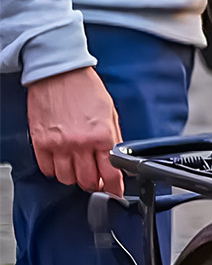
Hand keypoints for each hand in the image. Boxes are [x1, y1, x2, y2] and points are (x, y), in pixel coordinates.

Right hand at [26, 67, 123, 195]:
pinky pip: (47, 168)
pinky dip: (54, 170)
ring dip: (74, 178)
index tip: (115, 191)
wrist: (59, 73)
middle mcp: (80, 143)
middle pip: (88, 181)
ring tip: (77, 168)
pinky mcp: (40, 141)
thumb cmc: (85, 88)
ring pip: (66, 179)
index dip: (114, 188)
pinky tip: (60, 162)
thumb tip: (117, 160)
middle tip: (96, 179)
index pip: (111, 174)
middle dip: (94, 184)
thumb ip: (113, 139)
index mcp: (102, 136)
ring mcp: (58, 144)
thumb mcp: (110, 114)